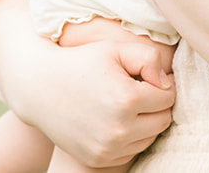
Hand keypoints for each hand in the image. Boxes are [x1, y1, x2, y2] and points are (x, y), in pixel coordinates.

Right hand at [0, 0, 174, 166]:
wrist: (39, 88)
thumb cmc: (80, 62)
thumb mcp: (114, 49)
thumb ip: (149, 57)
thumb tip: (167, 81)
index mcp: (126, 99)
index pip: (168, 97)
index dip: (160, 84)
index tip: (145, 77)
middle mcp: (118, 129)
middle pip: (163, 120)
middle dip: (156, 104)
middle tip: (138, 89)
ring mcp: (107, 148)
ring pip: (150, 138)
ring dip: (145, 122)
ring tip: (125, 104)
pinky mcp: (98, 159)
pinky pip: (131, 151)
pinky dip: (130, 138)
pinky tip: (115, 119)